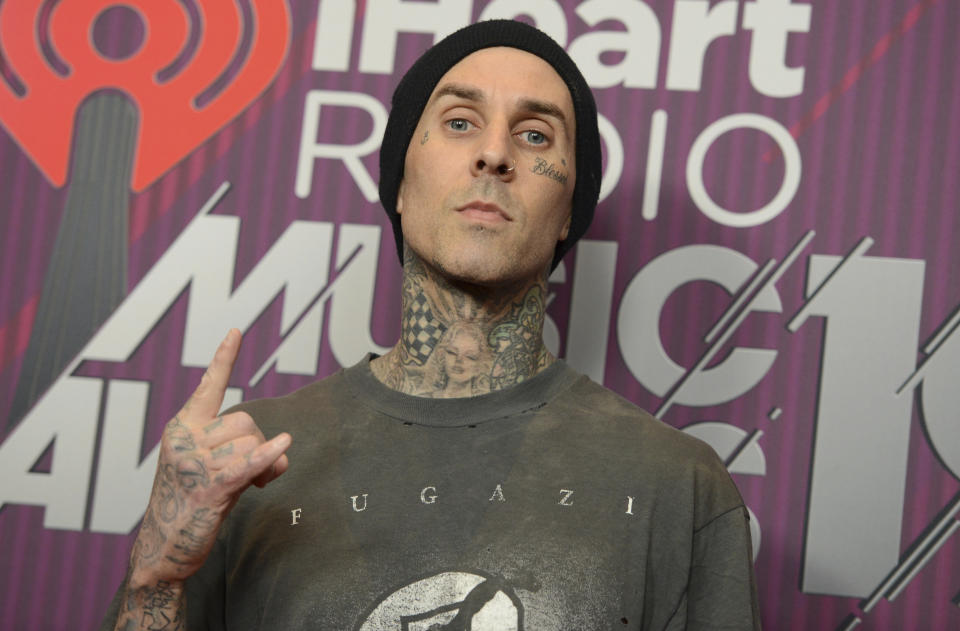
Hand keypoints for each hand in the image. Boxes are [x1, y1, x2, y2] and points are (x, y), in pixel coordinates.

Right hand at [127, 329, 290, 587]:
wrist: (164, 548)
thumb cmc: (193, 503)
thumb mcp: (215, 466)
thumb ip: (246, 450)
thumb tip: (284, 450)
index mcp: (182, 426)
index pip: (208, 386)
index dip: (225, 358)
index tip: (237, 330)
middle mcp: (184, 439)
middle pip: (246, 421)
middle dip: (258, 444)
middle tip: (252, 473)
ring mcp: (194, 463)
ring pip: (251, 443)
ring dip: (262, 464)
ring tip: (250, 485)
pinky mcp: (208, 489)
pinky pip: (246, 464)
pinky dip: (268, 456)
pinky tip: (285, 445)